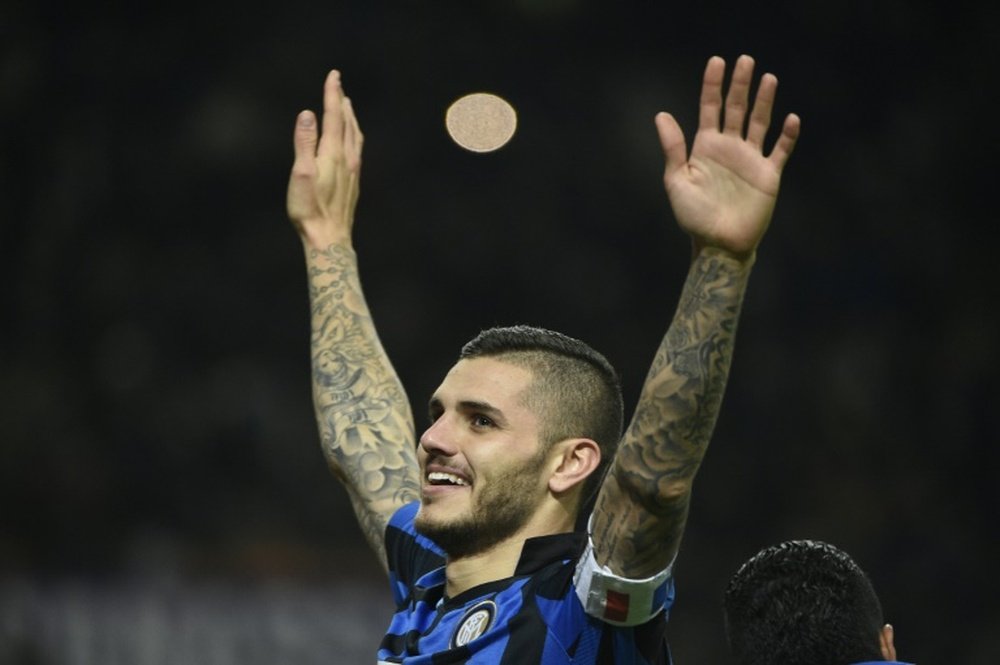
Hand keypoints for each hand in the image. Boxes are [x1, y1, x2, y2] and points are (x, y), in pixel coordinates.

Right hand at [287, 70, 363, 247]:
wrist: (329, 238)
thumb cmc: (310, 209)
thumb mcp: (301, 174)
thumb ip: (305, 142)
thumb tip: (308, 113)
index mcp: (333, 154)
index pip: (334, 116)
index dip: (333, 94)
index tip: (333, 75)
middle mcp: (348, 159)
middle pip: (348, 123)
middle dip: (342, 102)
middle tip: (338, 85)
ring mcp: (353, 171)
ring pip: (355, 136)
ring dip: (350, 118)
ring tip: (346, 106)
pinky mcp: (354, 182)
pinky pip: (357, 149)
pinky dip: (354, 135)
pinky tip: (351, 140)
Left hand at [656, 55, 799, 259]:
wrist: (718, 244)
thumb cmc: (693, 216)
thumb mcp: (677, 181)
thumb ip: (673, 148)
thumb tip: (661, 114)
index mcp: (705, 147)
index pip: (709, 108)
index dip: (712, 85)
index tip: (716, 62)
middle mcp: (729, 148)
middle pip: (736, 109)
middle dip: (740, 85)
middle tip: (745, 60)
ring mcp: (750, 160)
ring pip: (759, 123)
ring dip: (764, 101)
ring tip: (768, 78)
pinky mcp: (768, 175)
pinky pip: (780, 151)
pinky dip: (788, 136)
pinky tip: (791, 118)